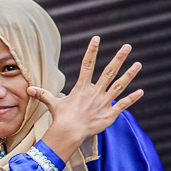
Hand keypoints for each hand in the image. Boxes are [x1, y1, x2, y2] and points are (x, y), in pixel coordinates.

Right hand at [30, 36, 142, 159]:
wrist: (69, 132)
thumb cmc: (61, 118)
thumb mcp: (52, 104)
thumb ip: (44, 94)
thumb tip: (29, 89)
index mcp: (82, 88)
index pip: (87, 65)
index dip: (92, 50)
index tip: (96, 38)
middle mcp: (95, 92)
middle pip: (109, 72)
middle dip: (119, 58)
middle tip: (127, 46)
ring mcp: (104, 102)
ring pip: (119, 85)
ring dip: (129, 74)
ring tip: (138, 64)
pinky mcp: (109, 114)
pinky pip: (123, 104)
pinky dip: (132, 98)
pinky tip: (141, 91)